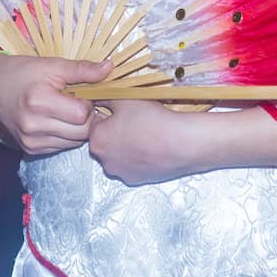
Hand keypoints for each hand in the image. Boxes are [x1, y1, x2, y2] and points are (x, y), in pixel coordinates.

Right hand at [0, 54, 110, 156]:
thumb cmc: (24, 72)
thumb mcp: (53, 65)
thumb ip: (82, 69)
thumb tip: (109, 68)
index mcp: (39, 101)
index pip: (82, 114)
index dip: (89, 103)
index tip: (83, 93)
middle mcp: (33, 126)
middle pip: (81, 132)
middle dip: (87, 117)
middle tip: (79, 102)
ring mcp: (31, 141)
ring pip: (74, 142)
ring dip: (78, 128)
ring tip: (68, 110)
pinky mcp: (31, 149)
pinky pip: (62, 147)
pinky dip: (66, 135)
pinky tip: (58, 120)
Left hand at [87, 99, 202, 185]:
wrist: (181, 143)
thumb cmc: (152, 119)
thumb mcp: (124, 98)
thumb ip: (104, 96)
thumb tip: (97, 96)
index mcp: (97, 140)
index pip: (95, 122)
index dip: (109, 113)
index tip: (123, 110)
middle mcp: (104, 161)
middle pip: (105, 140)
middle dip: (116, 130)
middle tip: (135, 120)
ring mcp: (121, 173)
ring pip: (118, 153)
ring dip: (126, 144)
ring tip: (146, 132)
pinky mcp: (137, 180)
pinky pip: (132, 164)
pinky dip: (138, 156)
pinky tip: (151, 146)